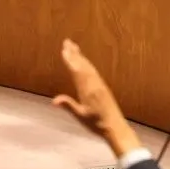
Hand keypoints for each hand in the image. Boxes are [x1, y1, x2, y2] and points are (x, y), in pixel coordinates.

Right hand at [52, 39, 140, 156]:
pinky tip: (84, 63)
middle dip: (75, 53)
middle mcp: (95, 84)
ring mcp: (100, 85)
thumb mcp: (80, 116)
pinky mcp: (103, 88)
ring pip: (89, 67)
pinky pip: (93, 72)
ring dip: (81, 57)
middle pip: (83, 65)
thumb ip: (69, 106)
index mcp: (88, 90)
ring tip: (74, 47)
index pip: (77, 71)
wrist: (115, 127)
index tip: (64, 49)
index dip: (70, 60)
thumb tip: (54, 100)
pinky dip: (87, 64)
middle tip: (67, 41)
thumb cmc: (96, 124)